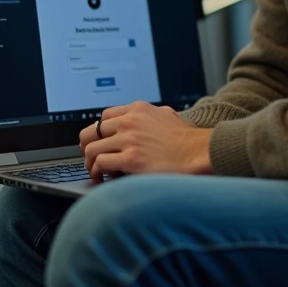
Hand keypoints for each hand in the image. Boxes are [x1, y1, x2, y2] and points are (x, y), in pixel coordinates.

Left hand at [77, 101, 213, 181]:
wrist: (199, 152)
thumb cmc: (188, 140)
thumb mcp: (168, 116)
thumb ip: (153, 115)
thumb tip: (150, 118)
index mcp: (138, 109)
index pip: (105, 116)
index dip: (99, 131)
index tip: (99, 141)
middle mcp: (130, 121)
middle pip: (93, 130)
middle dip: (87, 145)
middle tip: (89, 155)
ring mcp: (129, 139)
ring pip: (92, 147)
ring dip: (89, 161)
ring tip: (94, 170)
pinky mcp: (130, 158)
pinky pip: (100, 162)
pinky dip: (97, 171)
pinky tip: (100, 177)